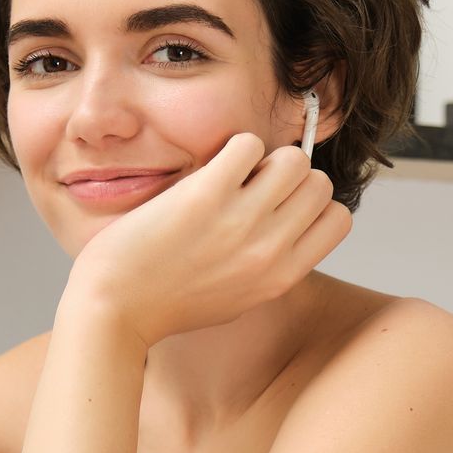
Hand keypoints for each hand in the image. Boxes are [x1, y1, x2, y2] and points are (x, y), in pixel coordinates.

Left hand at [64, 133, 351, 347]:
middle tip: (253, 185)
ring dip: (265, 157)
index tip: (281, 205)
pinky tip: (210, 167)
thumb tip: (288, 226)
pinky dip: (232, 146)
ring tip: (232, 174)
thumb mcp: (237, 297)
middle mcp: (269, 250)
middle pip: (318, 183)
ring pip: (292, 158)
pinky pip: (247, 144)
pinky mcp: (205, 195)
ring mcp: (239, 221)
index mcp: (280, 276)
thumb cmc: (167, 304)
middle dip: (289, 176)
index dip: (311, 204)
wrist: (114, 308)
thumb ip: (268, 266)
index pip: (337, 220)